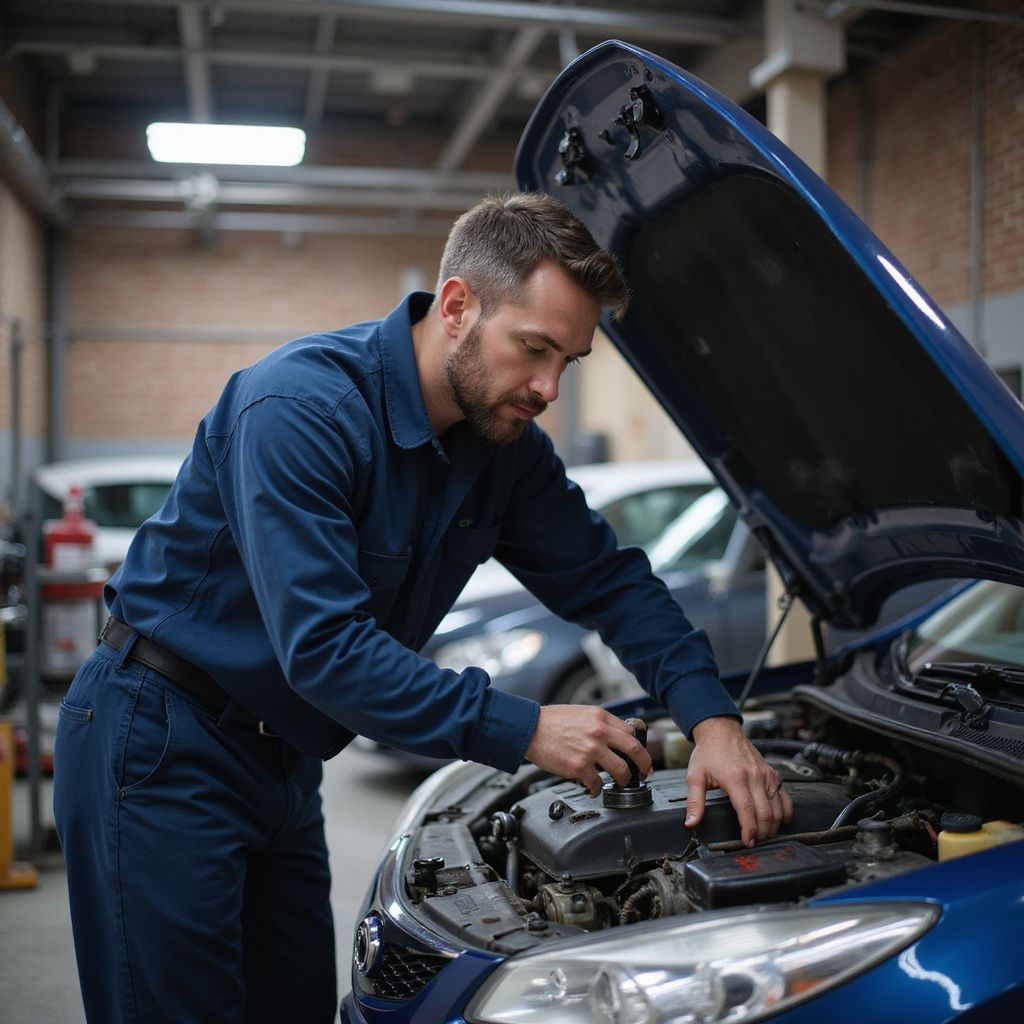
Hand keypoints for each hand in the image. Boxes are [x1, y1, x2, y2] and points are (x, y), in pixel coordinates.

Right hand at [524, 705, 651, 795]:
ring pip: (620, 770)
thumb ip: (600, 724)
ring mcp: (590, 750)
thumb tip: (616, 738)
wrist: (530, 728)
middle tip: (645, 771)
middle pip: (634, 750)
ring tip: (619, 782)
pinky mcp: (578, 767)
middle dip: (644, 764)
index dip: (638, 746)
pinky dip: (597, 789)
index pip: (630, 732)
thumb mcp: (582, 713)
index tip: (640, 755)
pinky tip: (594, 788)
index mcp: (600, 717)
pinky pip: (597, 783)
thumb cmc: (552, 721)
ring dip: (623, 779)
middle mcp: (598, 732)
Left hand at [685, 716, 792, 846]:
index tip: (747, 841)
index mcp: (734, 778)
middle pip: (765, 812)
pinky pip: (784, 795)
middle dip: (762, 832)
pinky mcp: (772, 772)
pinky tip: (781, 820)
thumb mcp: (695, 776)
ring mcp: (765, 774)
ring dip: (774, 825)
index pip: (747, 810)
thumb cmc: (708, 753)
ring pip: (777, 806)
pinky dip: (786, 810)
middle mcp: (753, 776)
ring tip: (765, 835)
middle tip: (755, 842)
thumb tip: (691, 822)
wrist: (721, 730)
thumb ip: (694, 801)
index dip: (749, 830)